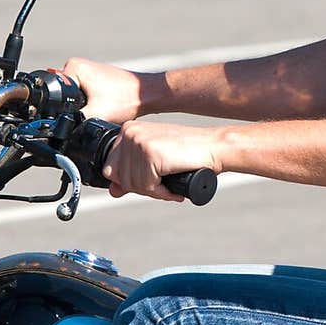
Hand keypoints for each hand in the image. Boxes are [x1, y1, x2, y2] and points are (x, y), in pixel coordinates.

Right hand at [58, 57, 144, 124]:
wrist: (147, 94)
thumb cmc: (126, 98)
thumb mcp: (94, 114)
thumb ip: (73, 121)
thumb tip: (60, 130)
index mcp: (73, 67)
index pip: (56, 93)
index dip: (64, 109)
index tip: (83, 113)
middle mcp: (76, 65)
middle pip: (63, 95)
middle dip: (74, 107)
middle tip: (94, 110)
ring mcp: (85, 70)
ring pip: (73, 96)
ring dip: (82, 105)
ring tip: (100, 107)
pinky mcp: (94, 77)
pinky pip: (82, 93)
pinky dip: (89, 102)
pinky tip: (102, 105)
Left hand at [103, 120, 221, 201]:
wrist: (214, 147)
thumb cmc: (187, 154)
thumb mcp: (153, 161)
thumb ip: (131, 173)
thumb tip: (113, 191)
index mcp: (127, 130)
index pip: (111, 168)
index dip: (130, 182)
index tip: (152, 180)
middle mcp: (129, 133)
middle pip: (119, 178)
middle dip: (141, 188)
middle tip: (162, 186)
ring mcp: (139, 141)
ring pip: (132, 184)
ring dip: (153, 192)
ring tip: (170, 187)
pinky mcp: (151, 154)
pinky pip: (148, 187)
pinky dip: (162, 194)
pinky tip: (174, 189)